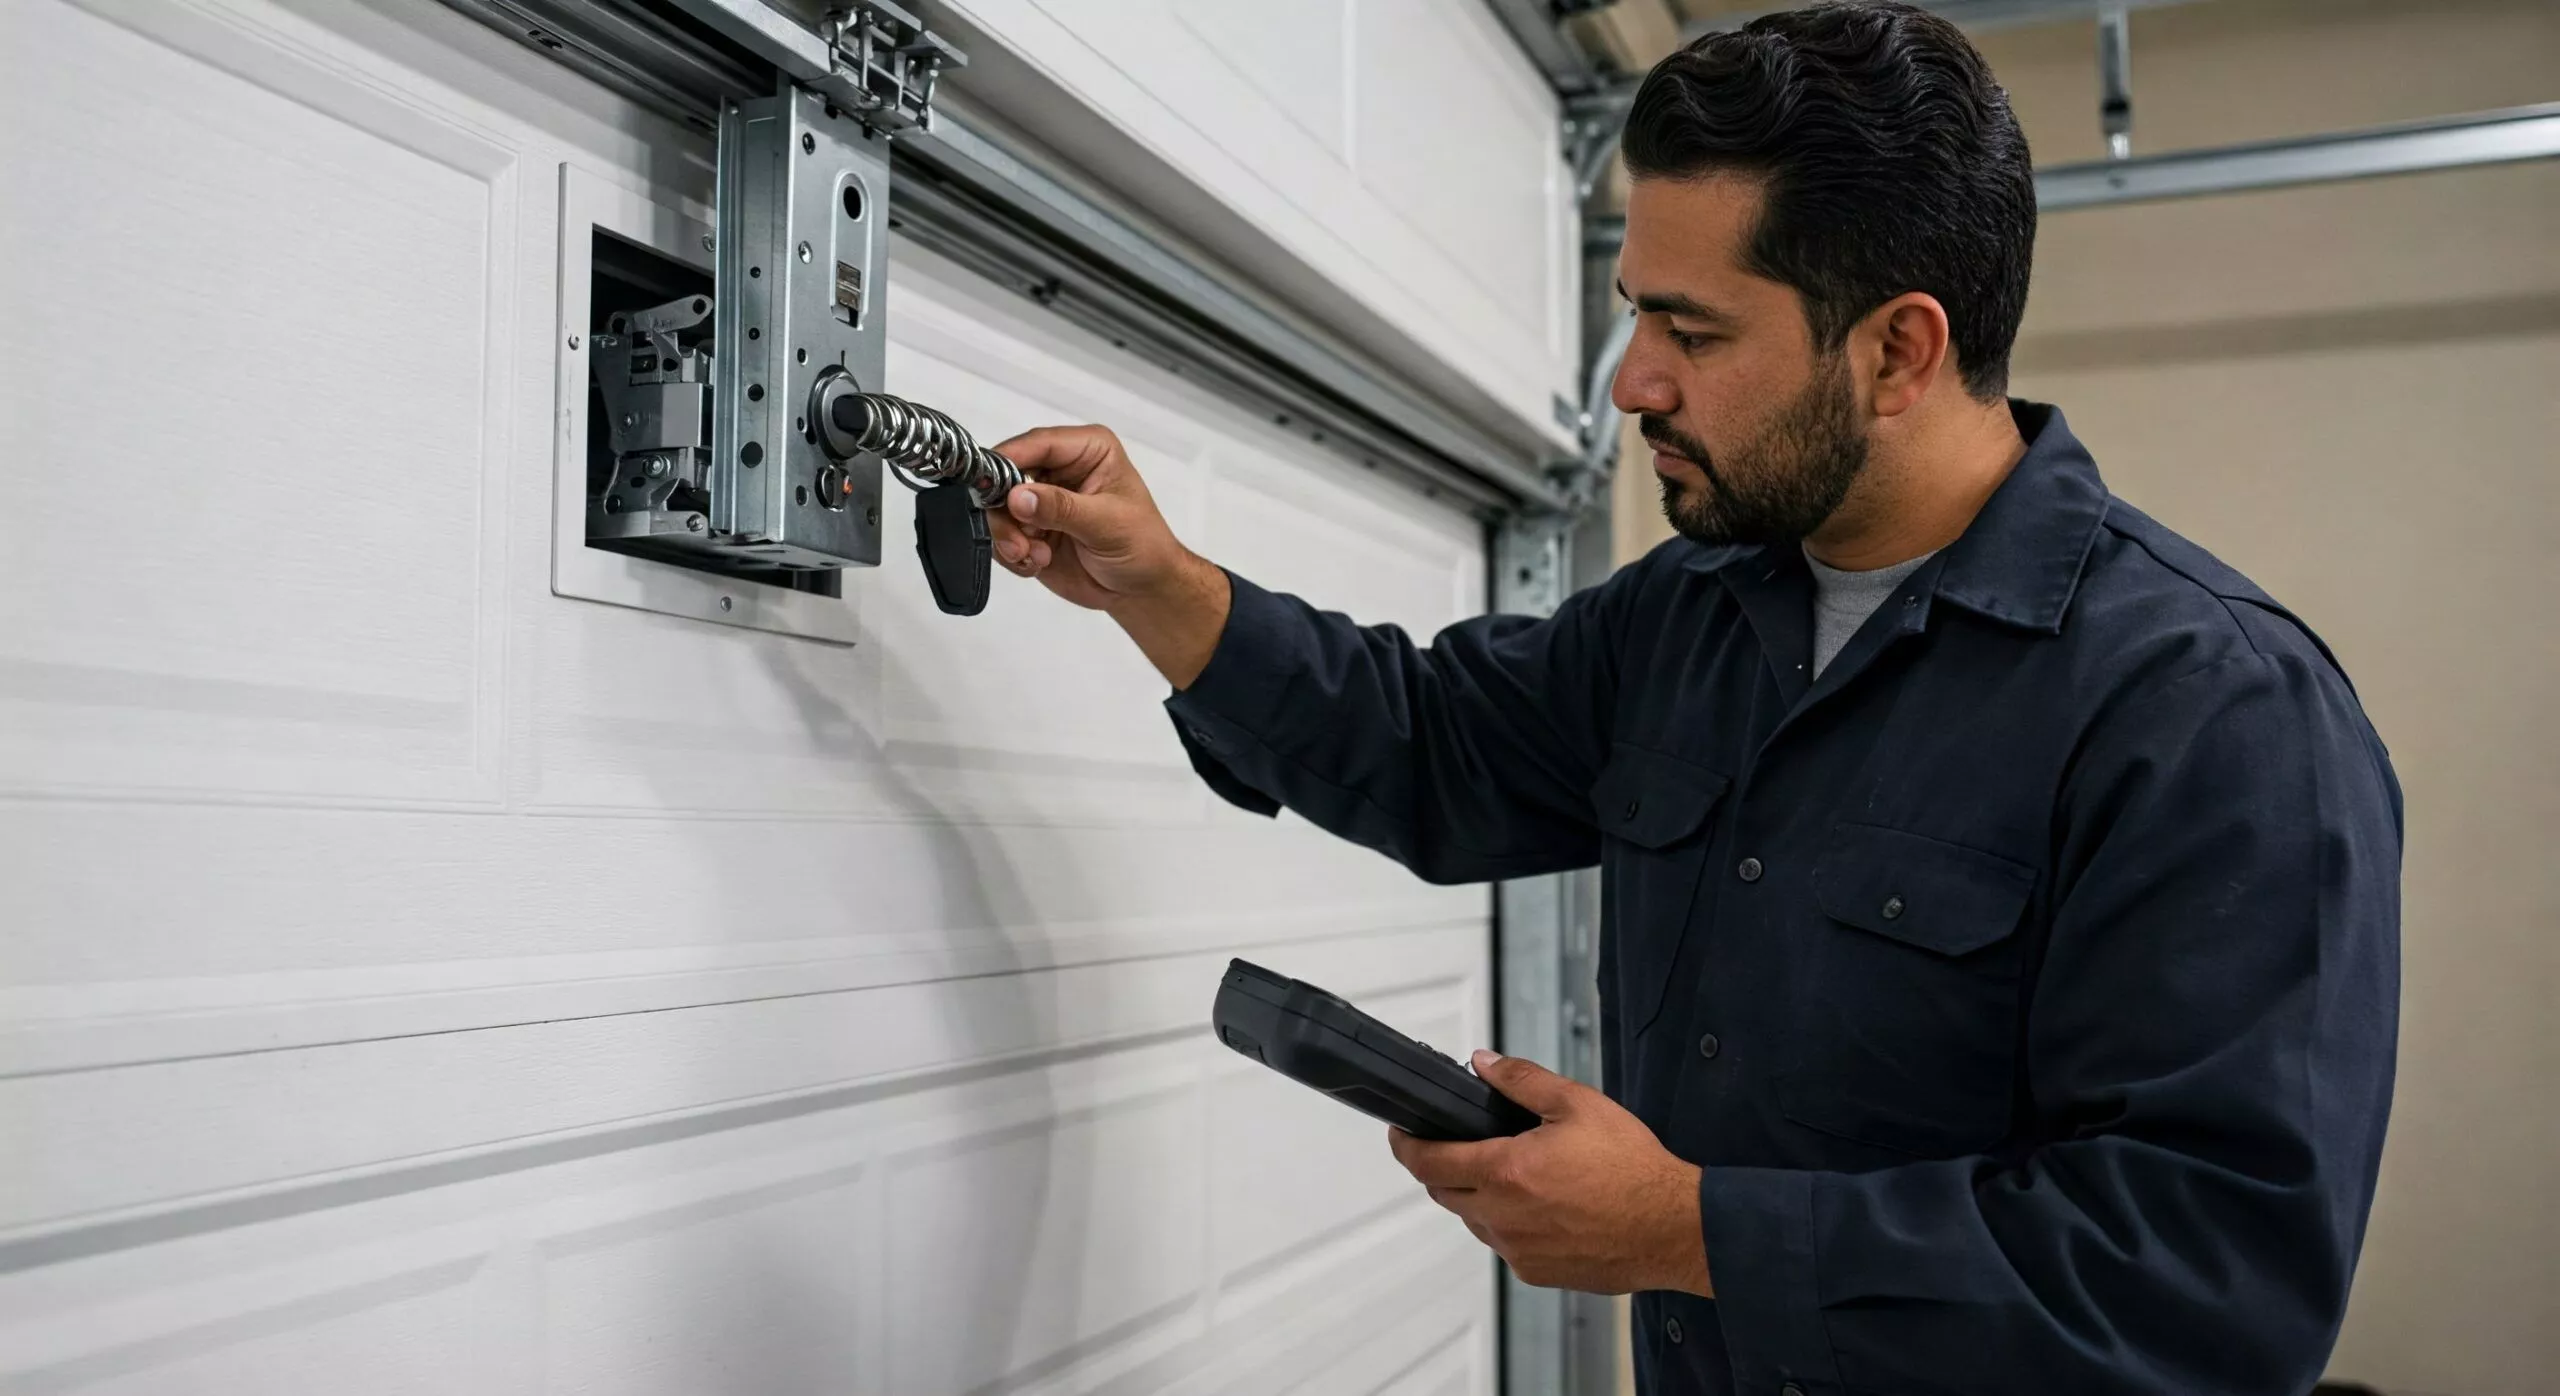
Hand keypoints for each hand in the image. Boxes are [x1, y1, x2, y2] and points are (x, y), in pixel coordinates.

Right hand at [988, 425, 1230, 687]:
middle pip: (1007, 474)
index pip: (1038, 443)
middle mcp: (1059, 469)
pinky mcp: (1030, 530)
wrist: (1142, 590)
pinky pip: (1001, 535)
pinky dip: (1013, 554)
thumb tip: (1017, 497)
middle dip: (1005, 511)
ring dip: (1009, 537)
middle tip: (1017, 543)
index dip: (1008, 460)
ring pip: (998, 508)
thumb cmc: (1142, 546)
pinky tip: (1037, 564)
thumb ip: (1061, 508)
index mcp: (1086, 450)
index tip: (985, 485)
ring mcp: (1041, 500)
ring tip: (1034, 557)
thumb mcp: (1107, 523)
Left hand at [1388, 1051, 1710, 1295]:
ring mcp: (1519, 1251)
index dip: (1405, 1146)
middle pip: (1444, 1193)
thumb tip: (1483, 1064)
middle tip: (1458, 1145)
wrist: (1673, 1227)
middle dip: (1441, 1167)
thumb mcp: (1577, 1104)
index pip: (1428, 1163)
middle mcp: (1504, 1218)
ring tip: (1512, 1173)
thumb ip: (1522, 1081)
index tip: (1400, 1135)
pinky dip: (1508, 1223)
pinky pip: (1505, 1245)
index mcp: (1506, 1172)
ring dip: (1477, 1196)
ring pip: (1475, 1220)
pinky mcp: (1538, 1273)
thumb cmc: (1633, 1169)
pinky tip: (1540, 1205)